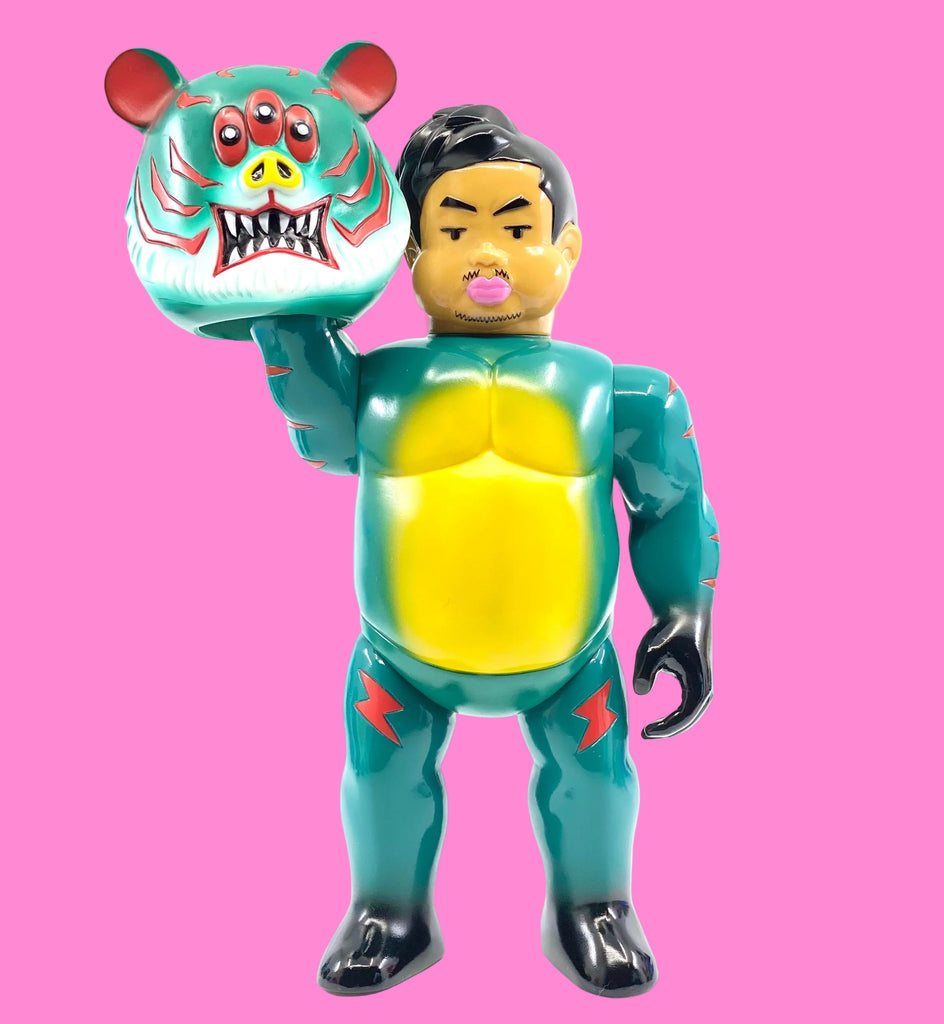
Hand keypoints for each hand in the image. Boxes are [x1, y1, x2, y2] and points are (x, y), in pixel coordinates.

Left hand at [632, 611, 711, 738]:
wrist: (683, 611)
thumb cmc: (667, 630)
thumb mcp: (651, 649)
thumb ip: (645, 670)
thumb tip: (640, 692)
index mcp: (700, 683)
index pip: (686, 717)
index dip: (667, 729)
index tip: (646, 733)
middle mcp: (705, 687)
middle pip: (689, 720)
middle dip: (668, 731)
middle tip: (645, 735)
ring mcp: (702, 685)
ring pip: (689, 716)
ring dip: (672, 726)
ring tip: (650, 731)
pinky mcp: (694, 682)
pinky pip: (686, 708)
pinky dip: (674, 718)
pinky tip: (657, 723)